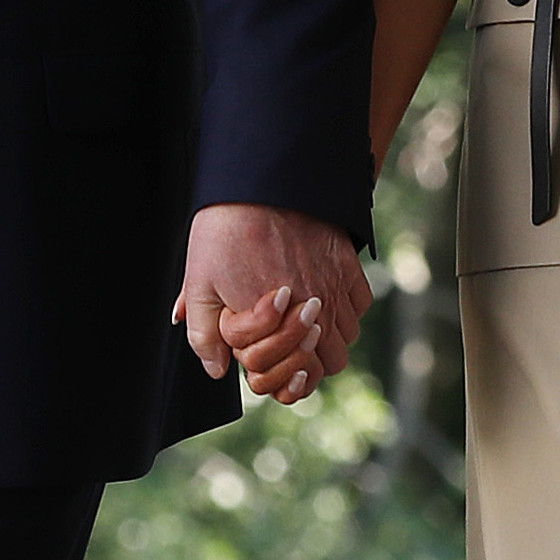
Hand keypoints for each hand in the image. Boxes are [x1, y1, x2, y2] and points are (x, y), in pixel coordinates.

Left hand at [176, 204, 367, 406]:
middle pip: (326, 365)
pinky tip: (322, 298)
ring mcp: (333, 289)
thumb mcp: (199, 285)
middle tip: (281, 344)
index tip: (258, 354)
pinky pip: (360, 306)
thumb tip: (217, 370)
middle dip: (304, 362)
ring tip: (300, 322)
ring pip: (346, 340)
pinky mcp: (347, 264)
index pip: (291, 377)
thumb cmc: (224, 232)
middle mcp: (310, 313)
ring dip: (326, 338)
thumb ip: (204, 336)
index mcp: (271, 325)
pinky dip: (345, 310)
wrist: (257, 182)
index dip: (271, 372)